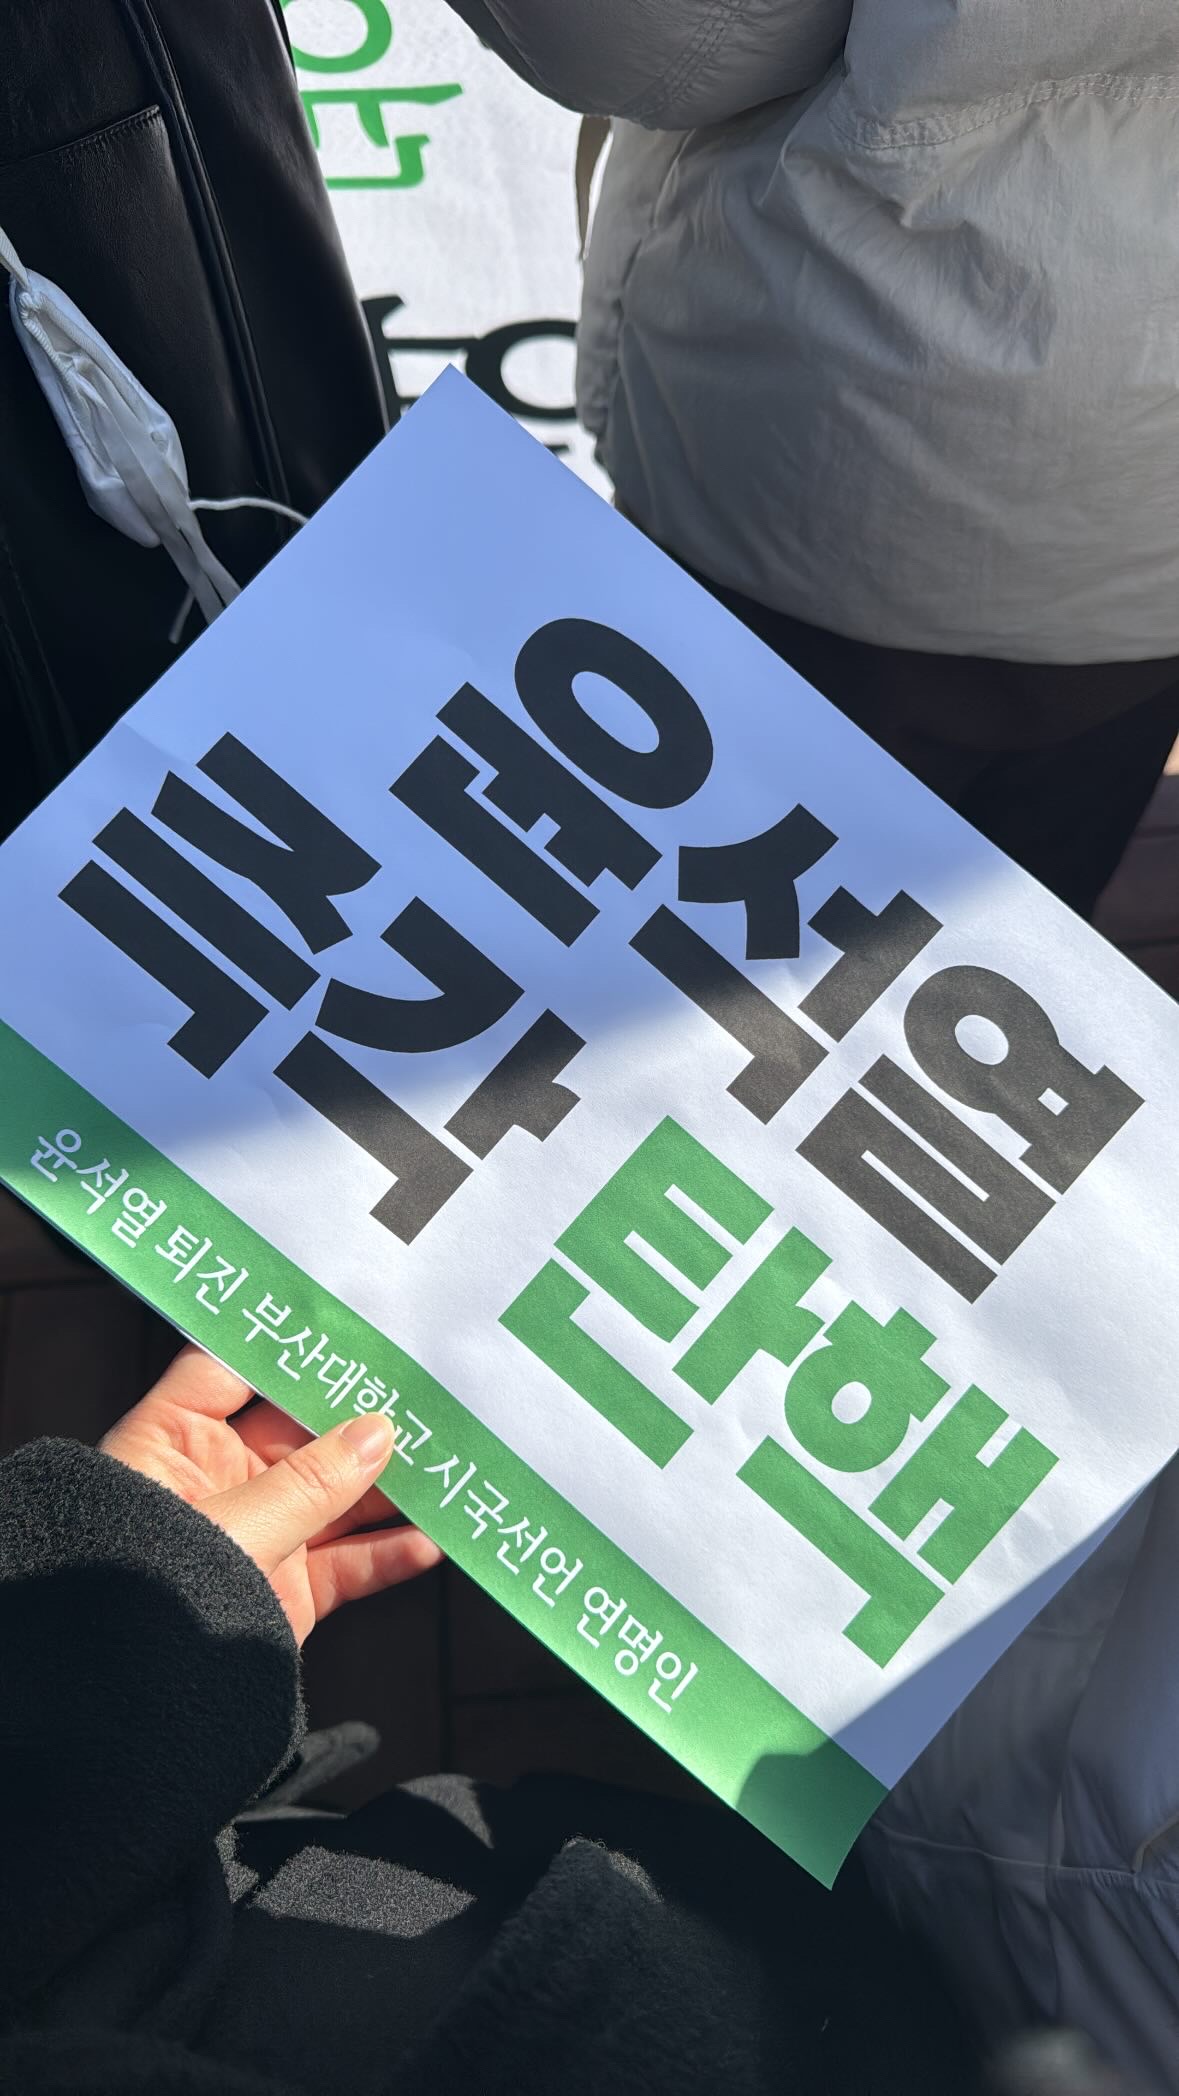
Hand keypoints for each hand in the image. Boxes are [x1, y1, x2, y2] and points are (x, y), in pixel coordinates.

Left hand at [102, 1344, 441, 1643]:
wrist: (125, 1714)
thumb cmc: (147, 1599)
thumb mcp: (231, 1527)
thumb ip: (309, 1483)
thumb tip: (380, 1431)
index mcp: (174, 1442)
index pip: (229, 1370)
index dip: (283, 1344)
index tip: (348, 1323)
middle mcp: (217, 1481)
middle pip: (299, 1433)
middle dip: (360, 1417)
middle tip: (426, 1393)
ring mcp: (255, 1536)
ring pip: (335, 1498)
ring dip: (389, 1486)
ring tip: (448, 1464)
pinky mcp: (284, 1592)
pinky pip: (345, 1564)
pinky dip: (387, 1554)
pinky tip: (430, 1542)